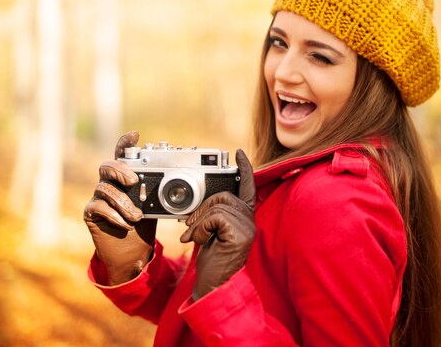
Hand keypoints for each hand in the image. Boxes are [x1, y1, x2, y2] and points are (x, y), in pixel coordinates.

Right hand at [84, 131, 157, 284]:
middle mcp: (110, 183)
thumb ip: (161, 195)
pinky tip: (126, 225)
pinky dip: (114, 215)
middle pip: (107, 166)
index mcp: (126, 178)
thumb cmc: (144, 227)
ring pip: (105, 188)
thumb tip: (182, 187)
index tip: (135, 135)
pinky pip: (98, 207)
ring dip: (123, 202)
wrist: (132, 255)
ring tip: (137, 217)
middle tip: (133, 181)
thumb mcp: (156, 209)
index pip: (123, 155)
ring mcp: (99, 198)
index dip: (125, 143)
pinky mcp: (91, 213)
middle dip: (120, 170)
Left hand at [180, 149, 255, 298]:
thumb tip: (201, 203)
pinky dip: (201, 228)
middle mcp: (249, 220)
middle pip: (224, 195)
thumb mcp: (212, 232)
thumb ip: (213, 215)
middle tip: (190, 225)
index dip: (244, 169)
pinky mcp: (240, 235)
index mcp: (244, 217)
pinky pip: (215, 218)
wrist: (213, 286)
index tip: (238, 153)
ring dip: (199, 221)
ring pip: (217, 206)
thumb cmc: (213, 260)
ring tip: (195, 237)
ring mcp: (247, 228)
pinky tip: (201, 241)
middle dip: (202, 208)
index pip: (247, 188)